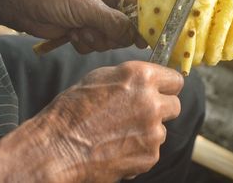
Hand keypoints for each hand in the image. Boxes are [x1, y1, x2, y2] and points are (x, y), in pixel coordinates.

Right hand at [0, 61, 182, 182]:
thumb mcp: (100, 78)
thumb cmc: (72, 110)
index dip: (168, 85)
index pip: (175, 79)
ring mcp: (153, 132)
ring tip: (119, 133)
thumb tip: (148, 80)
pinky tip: (117, 148)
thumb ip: (131, 78)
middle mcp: (152, 102)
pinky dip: (139, 150)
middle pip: (174, 105)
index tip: (164, 90)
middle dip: (161, 108)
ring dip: (147, 131)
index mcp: (141, 77)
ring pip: (161, 129)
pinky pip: (152, 150)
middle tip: (140, 113)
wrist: (57, 148)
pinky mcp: (149, 156)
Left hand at [9, 0, 146, 52]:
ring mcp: (97, 14)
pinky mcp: (88, 28)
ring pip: (112, 37)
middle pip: (126, 24)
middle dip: (109, 32)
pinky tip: (72, 34)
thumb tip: (137, 37)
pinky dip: (86, 43)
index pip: (135, 3)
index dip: (140, 21)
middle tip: (93, 30)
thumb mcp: (85, 7)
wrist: (20, 8)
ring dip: (95, 38)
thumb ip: (113, 22)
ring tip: (78, 30)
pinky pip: (99, 44)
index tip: (144, 39)